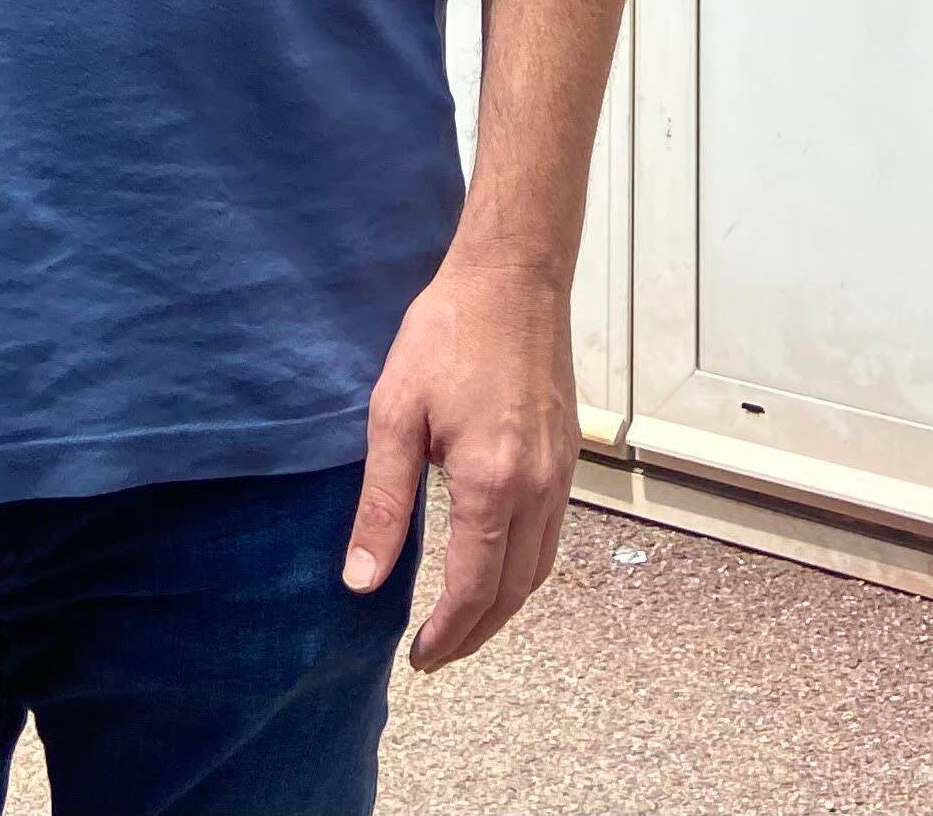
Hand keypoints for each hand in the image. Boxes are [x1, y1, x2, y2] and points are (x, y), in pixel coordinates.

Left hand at [343, 253, 577, 668]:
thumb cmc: (450, 332)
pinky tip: (495, 564)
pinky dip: (525, 567)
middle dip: (476, 634)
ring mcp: (561, 471)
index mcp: (492, 482)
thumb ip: (382, 503)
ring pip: (540, 567)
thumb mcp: (396, 413)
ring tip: (464, 623)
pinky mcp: (569, 453)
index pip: (474, 588)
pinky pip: (552, 533)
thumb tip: (363, 580)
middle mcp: (538, 486)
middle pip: (515, 591)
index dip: (447, 633)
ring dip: (504, 607)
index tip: (418, 656)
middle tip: (436, 654)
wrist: (515, 275)